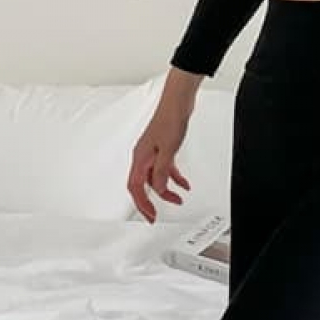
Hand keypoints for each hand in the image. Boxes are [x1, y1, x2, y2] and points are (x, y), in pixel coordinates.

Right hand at [127, 104, 192, 222]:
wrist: (177, 103)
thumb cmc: (170, 120)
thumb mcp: (167, 151)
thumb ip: (162, 171)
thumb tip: (159, 188)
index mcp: (140, 157)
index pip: (135, 187)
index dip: (142, 204)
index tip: (150, 216)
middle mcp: (143, 156)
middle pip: (143, 185)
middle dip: (150, 202)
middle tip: (155, 215)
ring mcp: (152, 153)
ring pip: (155, 178)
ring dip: (166, 191)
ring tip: (178, 200)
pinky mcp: (162, 149)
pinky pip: (165, 169)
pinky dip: (174, 178)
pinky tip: (184, 184)